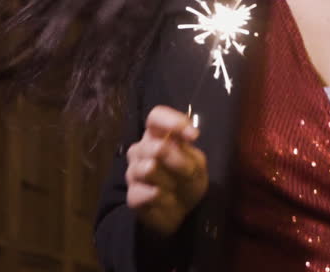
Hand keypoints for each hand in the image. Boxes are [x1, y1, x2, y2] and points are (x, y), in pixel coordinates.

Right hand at [124, 105, 208, 237]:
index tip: (192, 136)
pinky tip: (167, 201)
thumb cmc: (188, 181)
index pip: (155, 117)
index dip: (171, 121)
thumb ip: (188, 150)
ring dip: (170, 181)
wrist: (184, 212)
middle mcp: (141, 150)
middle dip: (179, 162)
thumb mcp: (197, 164)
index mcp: (156, 136)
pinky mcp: (132, 196)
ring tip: (174, 188)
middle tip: (190, 173)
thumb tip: (188, 136)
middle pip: (156, 147)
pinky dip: (164, 199)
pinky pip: (147, 193)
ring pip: (149, 169)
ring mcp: (133, 172)